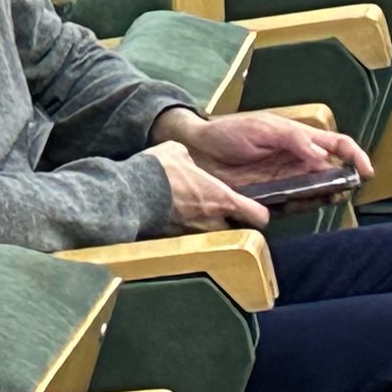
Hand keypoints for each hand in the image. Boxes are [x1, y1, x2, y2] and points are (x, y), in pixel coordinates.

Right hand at [144, 138, 274, 231]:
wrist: (132, 191)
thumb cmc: (160, 170)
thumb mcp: (178, 152)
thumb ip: (191, 159)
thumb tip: (187, 160)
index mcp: (223, 199)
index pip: (260, 217)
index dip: (259, 214)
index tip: (254, 209)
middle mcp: (215, 221)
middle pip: (238, 230)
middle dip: (232, 223)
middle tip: (221, 211)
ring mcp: (196, 233)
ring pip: (213, 235)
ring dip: (208, 227)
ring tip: (194, 214)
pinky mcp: (176, 240)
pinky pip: (189, 237)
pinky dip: (185, 229)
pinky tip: (174, 218)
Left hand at [184, 107, 368, 189]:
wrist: (197, 149)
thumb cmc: (228, 132)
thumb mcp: (262, 128)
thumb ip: (293, 139)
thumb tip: (322, 155)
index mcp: (301, 138)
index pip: (339, 145)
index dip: (357, 156)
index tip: (366, 171)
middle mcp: (299, 160)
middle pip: (333, 174)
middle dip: (341, 184)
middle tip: (337, 191)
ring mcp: (288, 179)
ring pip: (318, 193)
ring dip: (322, 198)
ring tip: (316, 198)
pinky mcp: (274, 195)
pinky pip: (296, 205)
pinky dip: (300, 207)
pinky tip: (293, 204)